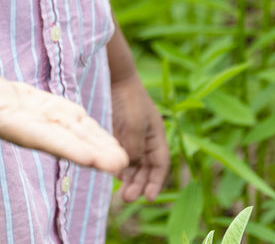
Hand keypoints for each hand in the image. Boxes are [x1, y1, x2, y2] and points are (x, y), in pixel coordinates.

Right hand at [0, 75, 129, 174]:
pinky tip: (114, 141)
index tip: (93, 159)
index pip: (49, 140)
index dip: (71, 148)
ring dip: (103, 145)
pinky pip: (79, 124)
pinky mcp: (56, 115)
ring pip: (81, 135)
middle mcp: (41, 131)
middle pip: (72, 142)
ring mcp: (51, 124)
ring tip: (127, 159)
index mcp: (22, 128)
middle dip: (96, 153)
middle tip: (122, 164)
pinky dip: (96, 132)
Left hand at [110, 73, 169, 201]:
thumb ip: (134, 149)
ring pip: (133, 163)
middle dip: (140, 184)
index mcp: (156, 135)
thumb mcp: (134, 126)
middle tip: (128, 198)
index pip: (160, 164)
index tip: (149, 198)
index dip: (156, 182)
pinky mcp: (117, 131)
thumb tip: (131, 167)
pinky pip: (120, 154)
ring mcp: (130, 135)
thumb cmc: (128, 99)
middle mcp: (145, 137)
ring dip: (129, 178)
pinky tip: (113, 174)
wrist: (114, 76)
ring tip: (122, 192)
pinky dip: (119, 166)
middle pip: (146, 168)